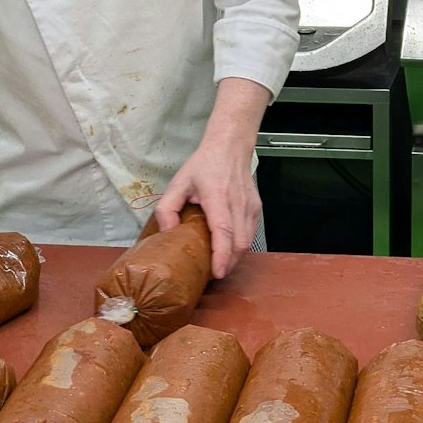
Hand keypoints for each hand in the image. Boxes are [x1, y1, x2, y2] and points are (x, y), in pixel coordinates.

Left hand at [158, 136, 261, 279]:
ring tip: (220, 266)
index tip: (217, 272)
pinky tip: (228, 251)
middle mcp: (237, 202)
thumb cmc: (204, 165)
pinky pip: (251, 235)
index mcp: (216, 195)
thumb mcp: (178, 182)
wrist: (230, 148)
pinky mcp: (256, 209)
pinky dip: (240, 247)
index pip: (223, 230)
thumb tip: (167, 234)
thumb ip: (166, 208)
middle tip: (212, 275)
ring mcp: (250, 206)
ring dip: (235, 258)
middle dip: (228, 263)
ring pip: (248, 242)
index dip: (222, 255)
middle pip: (239, 242)